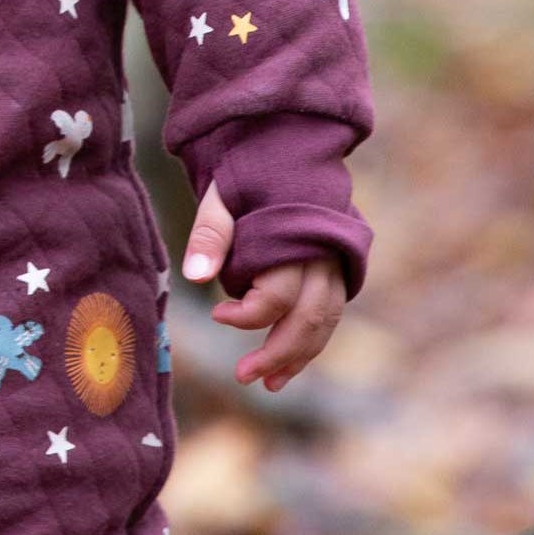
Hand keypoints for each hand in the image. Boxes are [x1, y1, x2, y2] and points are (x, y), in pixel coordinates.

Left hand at [181, 178, 344, 390]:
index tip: (217, 314)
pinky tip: (289, 364)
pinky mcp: (339, 270)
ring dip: (299, 357)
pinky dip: (312, 341)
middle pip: (308, 319)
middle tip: (244, 377)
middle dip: (277, 354)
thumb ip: (210, 234)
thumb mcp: (221, 195)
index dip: (246, 314)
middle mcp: (321, 255)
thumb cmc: (246, 175)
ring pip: (325, 322)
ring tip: (269, 384)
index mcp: (292, 237)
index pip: (276, 295)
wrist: (283, 150)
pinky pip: (330, 315)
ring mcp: (335, 264)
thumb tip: (194, 277)